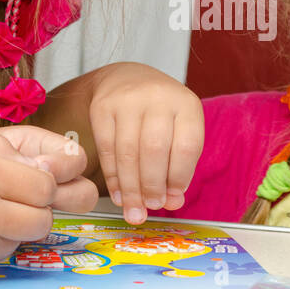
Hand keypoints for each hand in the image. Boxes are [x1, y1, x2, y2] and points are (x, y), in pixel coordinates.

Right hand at [88, 62, 203, 223]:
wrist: (127, 79)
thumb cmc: (160, 113)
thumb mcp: (180, 132)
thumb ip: (180, 167)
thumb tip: (173, 203)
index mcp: (186, 104)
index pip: (186, 146)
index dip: (179, 178)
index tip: (173, 198)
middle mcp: (158, 97)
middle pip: (154, 150)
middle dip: (152, 185)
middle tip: (151, 206)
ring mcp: (127, 100)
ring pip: (128, 152)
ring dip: (131, 187)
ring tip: (134, 209)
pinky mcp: (102, 106)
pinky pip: (107, 148)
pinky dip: (113, 176)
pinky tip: (118, 193)